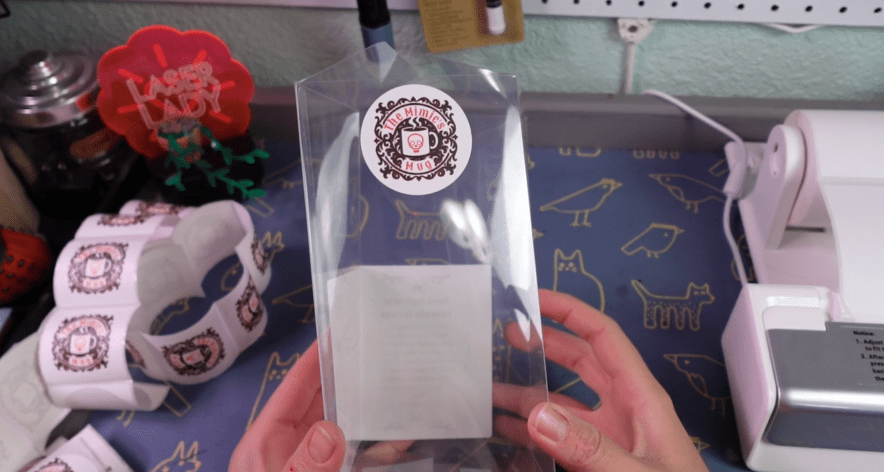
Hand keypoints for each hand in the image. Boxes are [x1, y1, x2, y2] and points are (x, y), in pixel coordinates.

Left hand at [229, 341, 412, 471]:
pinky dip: (374, 450)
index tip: (339, 331)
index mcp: (267, 443)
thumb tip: (333, 428)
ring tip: (397, 387)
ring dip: (368, 415)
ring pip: (341, 434)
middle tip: (379, 353)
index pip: (294, 390)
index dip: (316, 360)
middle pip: (320, 406)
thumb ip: (310, 463)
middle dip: (348, 382)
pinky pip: (353, 461)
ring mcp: (307, 468)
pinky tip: (400, 440)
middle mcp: (287, 452)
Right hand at [497, 289, 708, 471]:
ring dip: (528, 393)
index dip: (569, 311)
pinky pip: (559, 436)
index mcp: (640, 397)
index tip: (532, 299)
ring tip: (489, 389)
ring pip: (563, 401)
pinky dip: (531, 430)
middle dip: (544, 344)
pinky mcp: (596, 461)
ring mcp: (609, 436)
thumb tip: (540, 416)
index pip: (602, 337)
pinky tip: (505, 431)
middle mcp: (623, 409)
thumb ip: (591, 450)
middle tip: (505, 336)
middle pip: (579, 361)